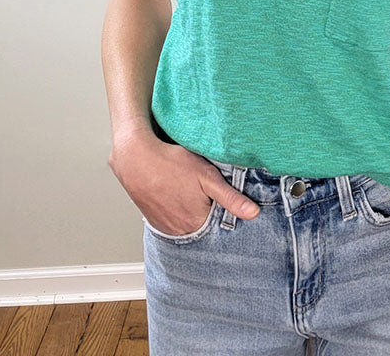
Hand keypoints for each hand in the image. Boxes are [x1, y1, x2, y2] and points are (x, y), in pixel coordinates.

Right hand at [108, 129, 259, 233]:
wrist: (135, 158)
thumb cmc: (171, 163)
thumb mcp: (206, 176)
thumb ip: (230, 198)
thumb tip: (254, 214)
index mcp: (196, 223)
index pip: (219, 225)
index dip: (223, 210)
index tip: (222, 198)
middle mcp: (180, 231)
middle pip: (203, 226)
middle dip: (208, 211)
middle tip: (203, 191)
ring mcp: (165, 227)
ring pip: (187, 224)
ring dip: (191, 212)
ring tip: (188, 192)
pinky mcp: (153, 220)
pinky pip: (172, 221)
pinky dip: (177, 211)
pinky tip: (177, 195)